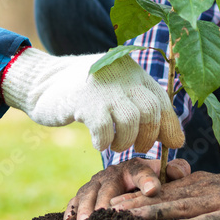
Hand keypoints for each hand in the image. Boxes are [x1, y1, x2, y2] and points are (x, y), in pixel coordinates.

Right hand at [1, 48, 185, 151]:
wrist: (43, 81)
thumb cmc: (85, 93)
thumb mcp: (117, 91)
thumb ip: (143, 108)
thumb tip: (176, 140)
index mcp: (134, 72)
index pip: (162, 100)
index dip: (169, 125)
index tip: (171, 144)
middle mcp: (122, 75)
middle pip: (150, 110)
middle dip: (148, 136)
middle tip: (138, 147)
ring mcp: (103, 87)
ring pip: (131, 121)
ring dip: (126, 141)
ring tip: (116, 145)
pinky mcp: (84, 100)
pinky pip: (104, 128)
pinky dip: (104, 142)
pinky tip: (98, 143)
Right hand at [66, 158, 191, 219]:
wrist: (127, 176)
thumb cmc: (151, 179)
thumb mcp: (165, 173)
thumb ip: (177, 170)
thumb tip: (178, 172)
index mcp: (134, 168)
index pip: (142, 173)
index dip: (148, 180)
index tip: (154, 189)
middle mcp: (111, 174)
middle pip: (107, 187)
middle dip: (104, 201)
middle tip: (104, 214)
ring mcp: (95, 183)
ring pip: (88, 195)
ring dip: (85, 209)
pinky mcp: (83, 194)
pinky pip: (74, 202)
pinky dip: (70, 212)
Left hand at [111, 171, 219, 219]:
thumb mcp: (215, 196)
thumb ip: (191, 202)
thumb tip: (165, 214)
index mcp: (196, 186)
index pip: (158, 191)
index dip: (131, 197)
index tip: (104, 205)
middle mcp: (202, 190)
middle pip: (161, 197)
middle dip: (131, 205)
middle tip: (103, 212)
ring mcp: (218, 201)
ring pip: (179, 207)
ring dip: (151, 213)